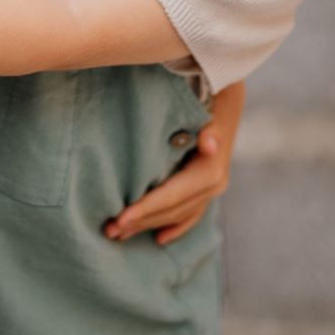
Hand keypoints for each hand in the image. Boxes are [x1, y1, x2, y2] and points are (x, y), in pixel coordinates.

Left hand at [105, 80, 244, 245]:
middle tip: (109, 230)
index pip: (171, 195)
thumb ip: (208, 128)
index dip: (145, 208)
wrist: (226, 96)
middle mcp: (214, 184)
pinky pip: (191, 215)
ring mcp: (213, 190)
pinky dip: (175, 228)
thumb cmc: (206, 100)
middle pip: (171, 210)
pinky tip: (159, 239)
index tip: (120, 218)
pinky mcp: (209, 190)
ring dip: (149, 225)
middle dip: (140, 221)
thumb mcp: (204, 107)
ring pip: (177, 215)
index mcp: (210, 170)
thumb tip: (209, 145)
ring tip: (120, 233)